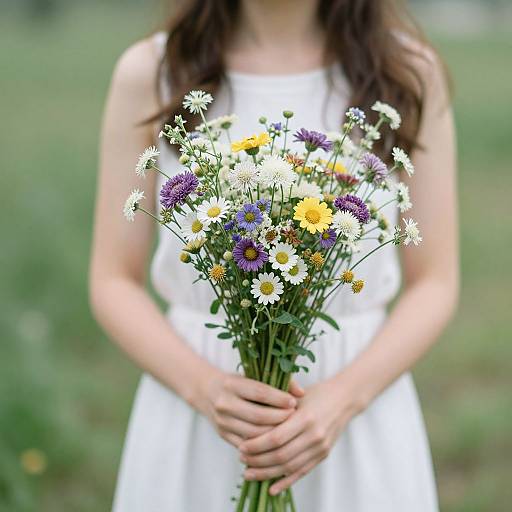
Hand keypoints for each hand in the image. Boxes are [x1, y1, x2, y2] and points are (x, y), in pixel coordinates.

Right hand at [196, 368, 304, 448]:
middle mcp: (224, 403)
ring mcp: (222, 421)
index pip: (260, 393)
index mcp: (232, 384)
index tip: (294, 402)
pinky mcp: (223, 435)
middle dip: (279, 418)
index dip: (279, 399)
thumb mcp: (251, 375)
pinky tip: (275, 441)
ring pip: (253, 433)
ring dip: (273, 433)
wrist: (206, 391)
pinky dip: (262, 444)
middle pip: (257, 416)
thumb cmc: (236, 382)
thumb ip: (277, 381)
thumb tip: (301, 392)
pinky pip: (246, 444)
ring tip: (288, 430)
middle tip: (295, 418)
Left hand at [238, 376, 362, 494]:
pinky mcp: (323, 455)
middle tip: (241, 459)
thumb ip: (276, 408)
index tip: (241, 446)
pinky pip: (302, 472)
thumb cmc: (316, 393)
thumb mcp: (296, 396)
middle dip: (258, 460)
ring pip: (289, 467)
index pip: (276, 437)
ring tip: (249, 473)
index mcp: (305, 417)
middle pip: (281, 455)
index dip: (256, 445)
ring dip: (267, 473)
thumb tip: (249, 422)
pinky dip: (285, 482)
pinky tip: (271, 488)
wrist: (345, 399)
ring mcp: (320, 447)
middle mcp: (314, 435)